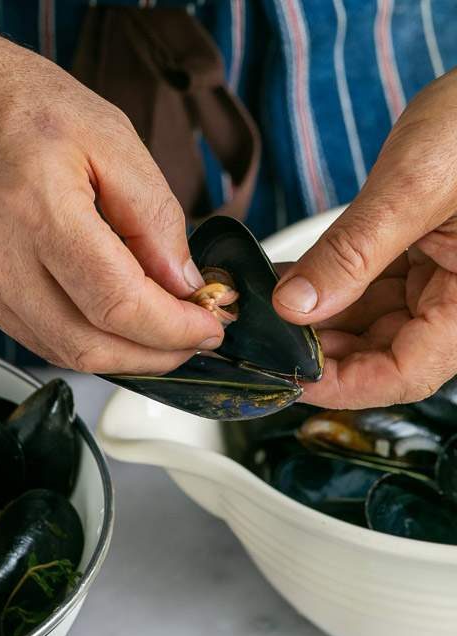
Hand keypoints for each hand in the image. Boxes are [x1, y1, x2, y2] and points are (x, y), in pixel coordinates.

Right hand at [0, 0, 222, 372]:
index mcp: (35, 208)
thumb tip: (181, 279)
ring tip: (150, 325)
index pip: (117, 305)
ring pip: (55, 350)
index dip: (173, 329)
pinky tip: (94, 309)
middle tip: (189, 339)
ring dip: (113, 350)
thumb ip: (151, 211)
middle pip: (86, 349)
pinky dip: (71, 331)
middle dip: (151, 356)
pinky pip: (24, 332)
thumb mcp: (102, 129)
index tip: (209, 327)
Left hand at [271, 68, 456, 408]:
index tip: (287, 376)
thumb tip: (295, 307)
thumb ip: (353, 251)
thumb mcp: (414, 185)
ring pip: (367, 326)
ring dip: (314, 323)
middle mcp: (456, 302)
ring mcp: (438, 282)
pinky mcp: (420, 260)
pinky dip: (325, 290)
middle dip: (318, 352)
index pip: (405, 374)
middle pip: (381, 356)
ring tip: (263, 309)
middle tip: (261, 340)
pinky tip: (284, 283)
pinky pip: (367, 289)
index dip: (342, 385)